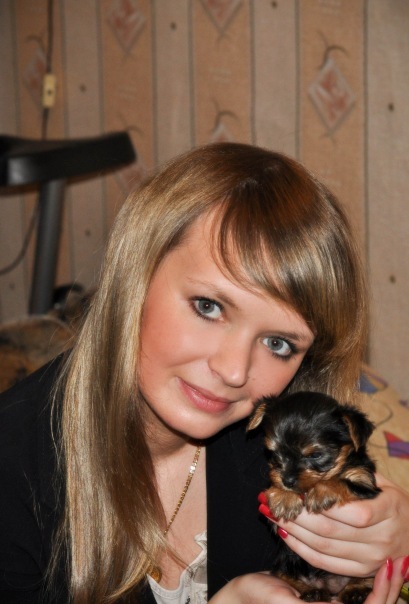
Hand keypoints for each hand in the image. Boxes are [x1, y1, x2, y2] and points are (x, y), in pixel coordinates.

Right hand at [208, 560, 405, 603]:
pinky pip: (356, 595)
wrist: (241, 597)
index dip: (383, 591)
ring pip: (369, 601)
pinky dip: (369, 582)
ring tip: (394, 561)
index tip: (388, 566)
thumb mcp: (285, 603)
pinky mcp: (327, 601)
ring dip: (384, 584)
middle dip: (391, 587)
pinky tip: (373, 565)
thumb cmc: (258, 599)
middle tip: (401, 560)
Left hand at [260, 474, 408, 577]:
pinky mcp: (361, 571)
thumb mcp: (382, 483)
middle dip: (296, 515)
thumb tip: (320, 462)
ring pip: (324, 547)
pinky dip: (301, 549)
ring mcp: (371, 558)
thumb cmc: (392, 502)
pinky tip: (285, 534)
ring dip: (293, 531)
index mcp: (389, 510)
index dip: (321, 503)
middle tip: (271, 500)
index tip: (296, 490)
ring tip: (271, 515)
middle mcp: (382, 538)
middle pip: (330, 530)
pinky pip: (325, 563)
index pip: (353, 512)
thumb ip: (355, 475)